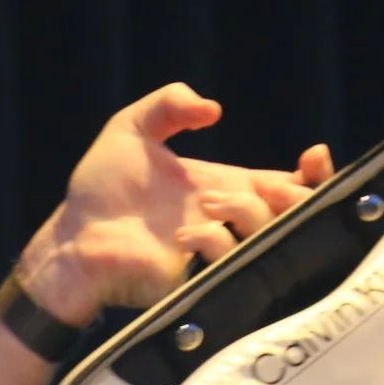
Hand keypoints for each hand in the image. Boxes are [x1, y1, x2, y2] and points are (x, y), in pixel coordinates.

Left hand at [14, 82, 333, 327]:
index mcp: (222, 186)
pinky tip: (186, 233)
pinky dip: (214, 242)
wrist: (70, 239)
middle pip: (291, 214)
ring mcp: (213, 252)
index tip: (313, 156)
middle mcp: (226, 220)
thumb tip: (213, 109)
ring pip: (266, 238)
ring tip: (206, 201)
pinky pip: (227, 264)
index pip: (285, 185)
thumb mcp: (130, 130)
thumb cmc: (98, 188)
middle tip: (275, 184)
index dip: (311, 174)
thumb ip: (168, 105)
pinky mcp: (197, 279)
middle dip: (296, 196)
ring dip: (248, 213)